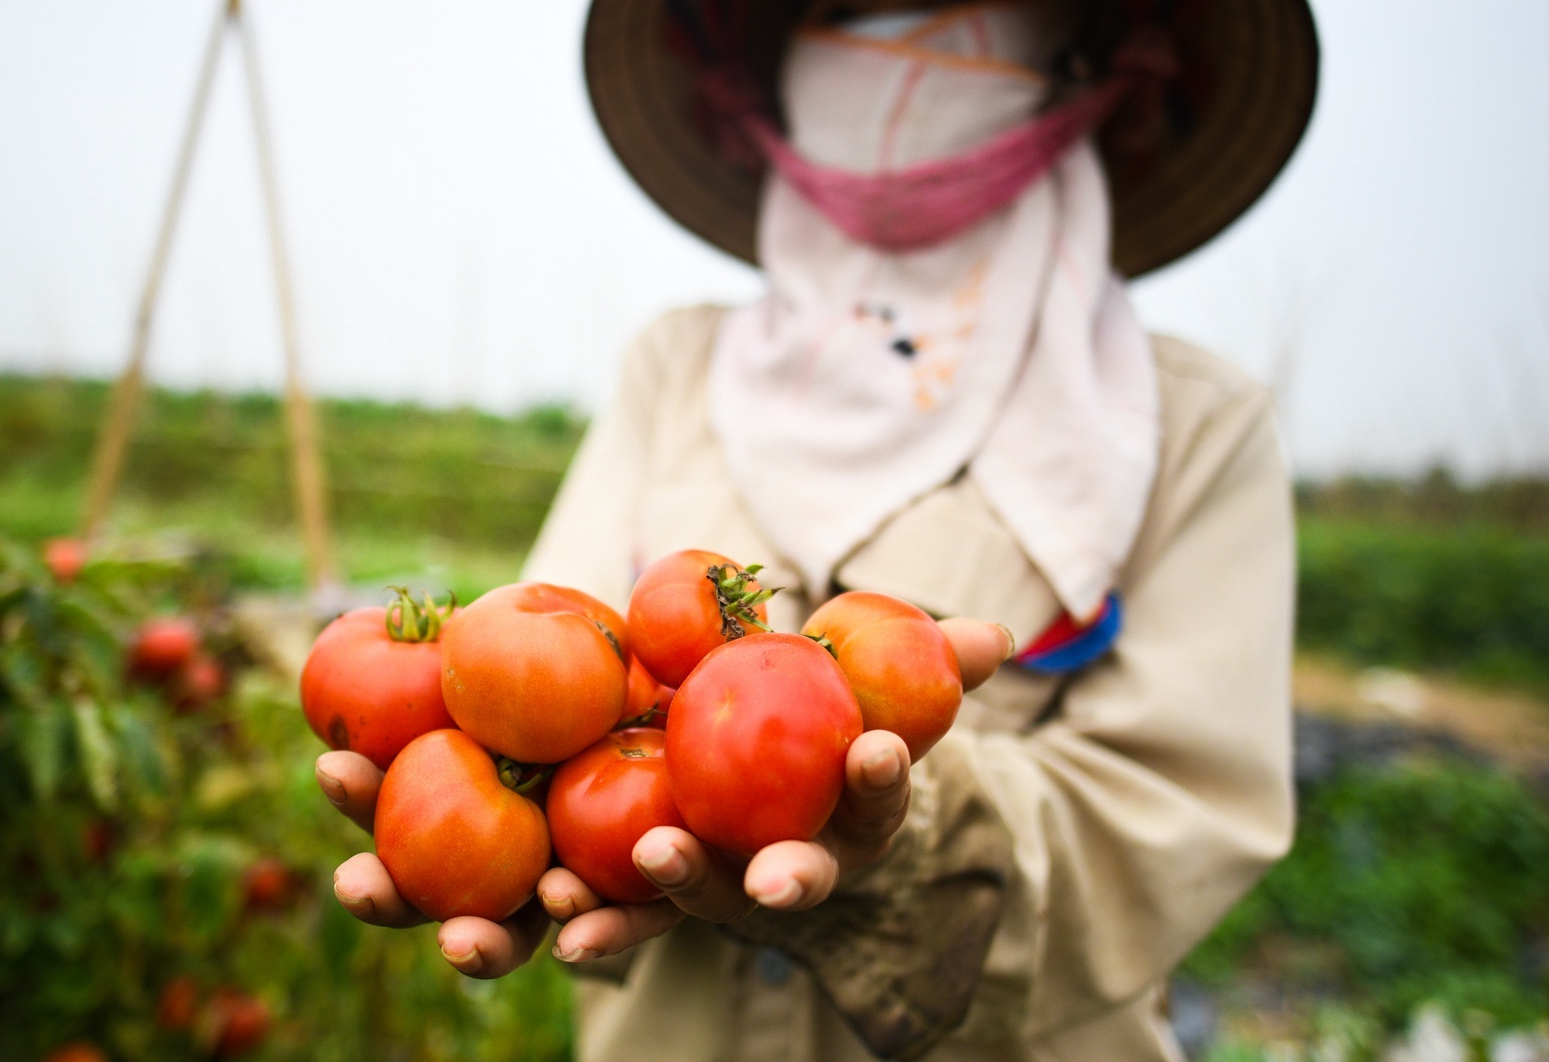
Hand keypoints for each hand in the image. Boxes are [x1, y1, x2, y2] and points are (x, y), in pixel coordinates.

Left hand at [318, 617, 1012, 977]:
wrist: (727, 755)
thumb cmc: (809, 725)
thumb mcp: (871, 691)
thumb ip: (925, 669)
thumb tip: (1003, 639)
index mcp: (773, 846)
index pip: (793, 871)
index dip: (789, 880)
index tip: (770, 887)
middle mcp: (688, 879)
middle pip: (659, 914)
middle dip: (624, 917)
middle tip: (571, 924)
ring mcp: (605, 879)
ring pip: (546, 911)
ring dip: (477, 921)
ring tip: (413, 912)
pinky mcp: (531, 858)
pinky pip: (467, 871)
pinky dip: (406, 872)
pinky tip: (339, 857)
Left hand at [544, 618, 1012, 965]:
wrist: (764, 772)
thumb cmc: (828, 720)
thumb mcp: (875, 685)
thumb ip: (931, 663)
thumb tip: (995, 636)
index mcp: (853, 816)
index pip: (876, 800)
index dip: (880, 781)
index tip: (874, 752)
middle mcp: (790, 863)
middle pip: (787, 878)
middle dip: (781, 881)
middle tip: (765, 878)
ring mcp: (718, 882)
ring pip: (693, 904)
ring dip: (661, 901)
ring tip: (627, 874)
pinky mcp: (650, 890)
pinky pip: (620, 906)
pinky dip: (589, 913)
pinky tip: (552, 905)